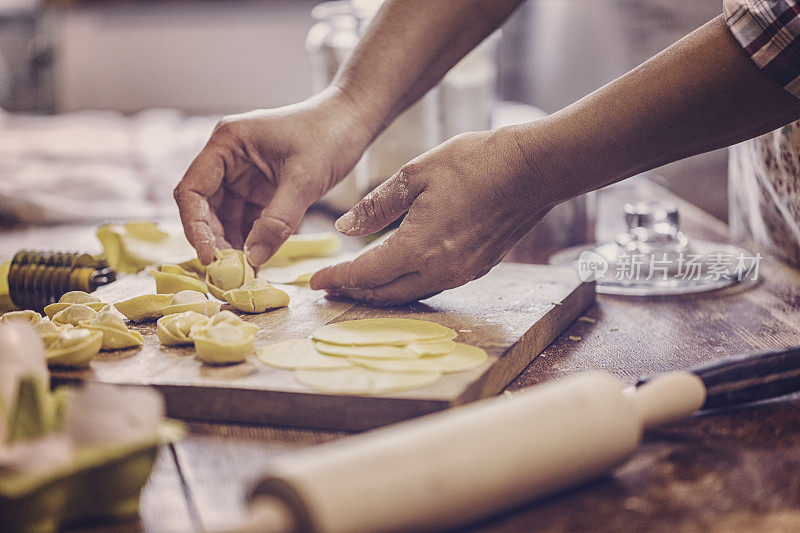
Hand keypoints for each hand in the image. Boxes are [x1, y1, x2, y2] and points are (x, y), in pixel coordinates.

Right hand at [174, 87, 372, 264]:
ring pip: (225, 219)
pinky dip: (251, 241)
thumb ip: (277, 220)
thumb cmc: (329, 134)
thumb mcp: (304, 179)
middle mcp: (228, 159)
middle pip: (205, 208)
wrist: (353, 120)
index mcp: (227, 144)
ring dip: (232, 245)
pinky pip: (248, 220)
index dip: (195, 226)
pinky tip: (258, 263)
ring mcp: (244, 176)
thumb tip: (253, 258)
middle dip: (215, 240)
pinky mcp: (262, 190)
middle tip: (229, 273)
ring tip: (244, 274)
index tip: (208, 257)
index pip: (192, 190)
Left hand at [309, 126, 559, 304]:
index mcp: (418, 247)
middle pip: (385, 294)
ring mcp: (462, 273)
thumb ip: (377, 206)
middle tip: (331, 288)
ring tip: (357, 283)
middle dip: (354, 293)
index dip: (337, 279)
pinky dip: (407, 285)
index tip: (314, 283)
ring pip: (410, 294)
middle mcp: (440, 270)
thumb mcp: (415, 174)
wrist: (534, 169)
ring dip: (380, 292)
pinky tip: (397, 272)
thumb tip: (345, 228)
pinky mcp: (477, 269)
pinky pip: (432, 285)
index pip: (365, 274)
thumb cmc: (476, 163)